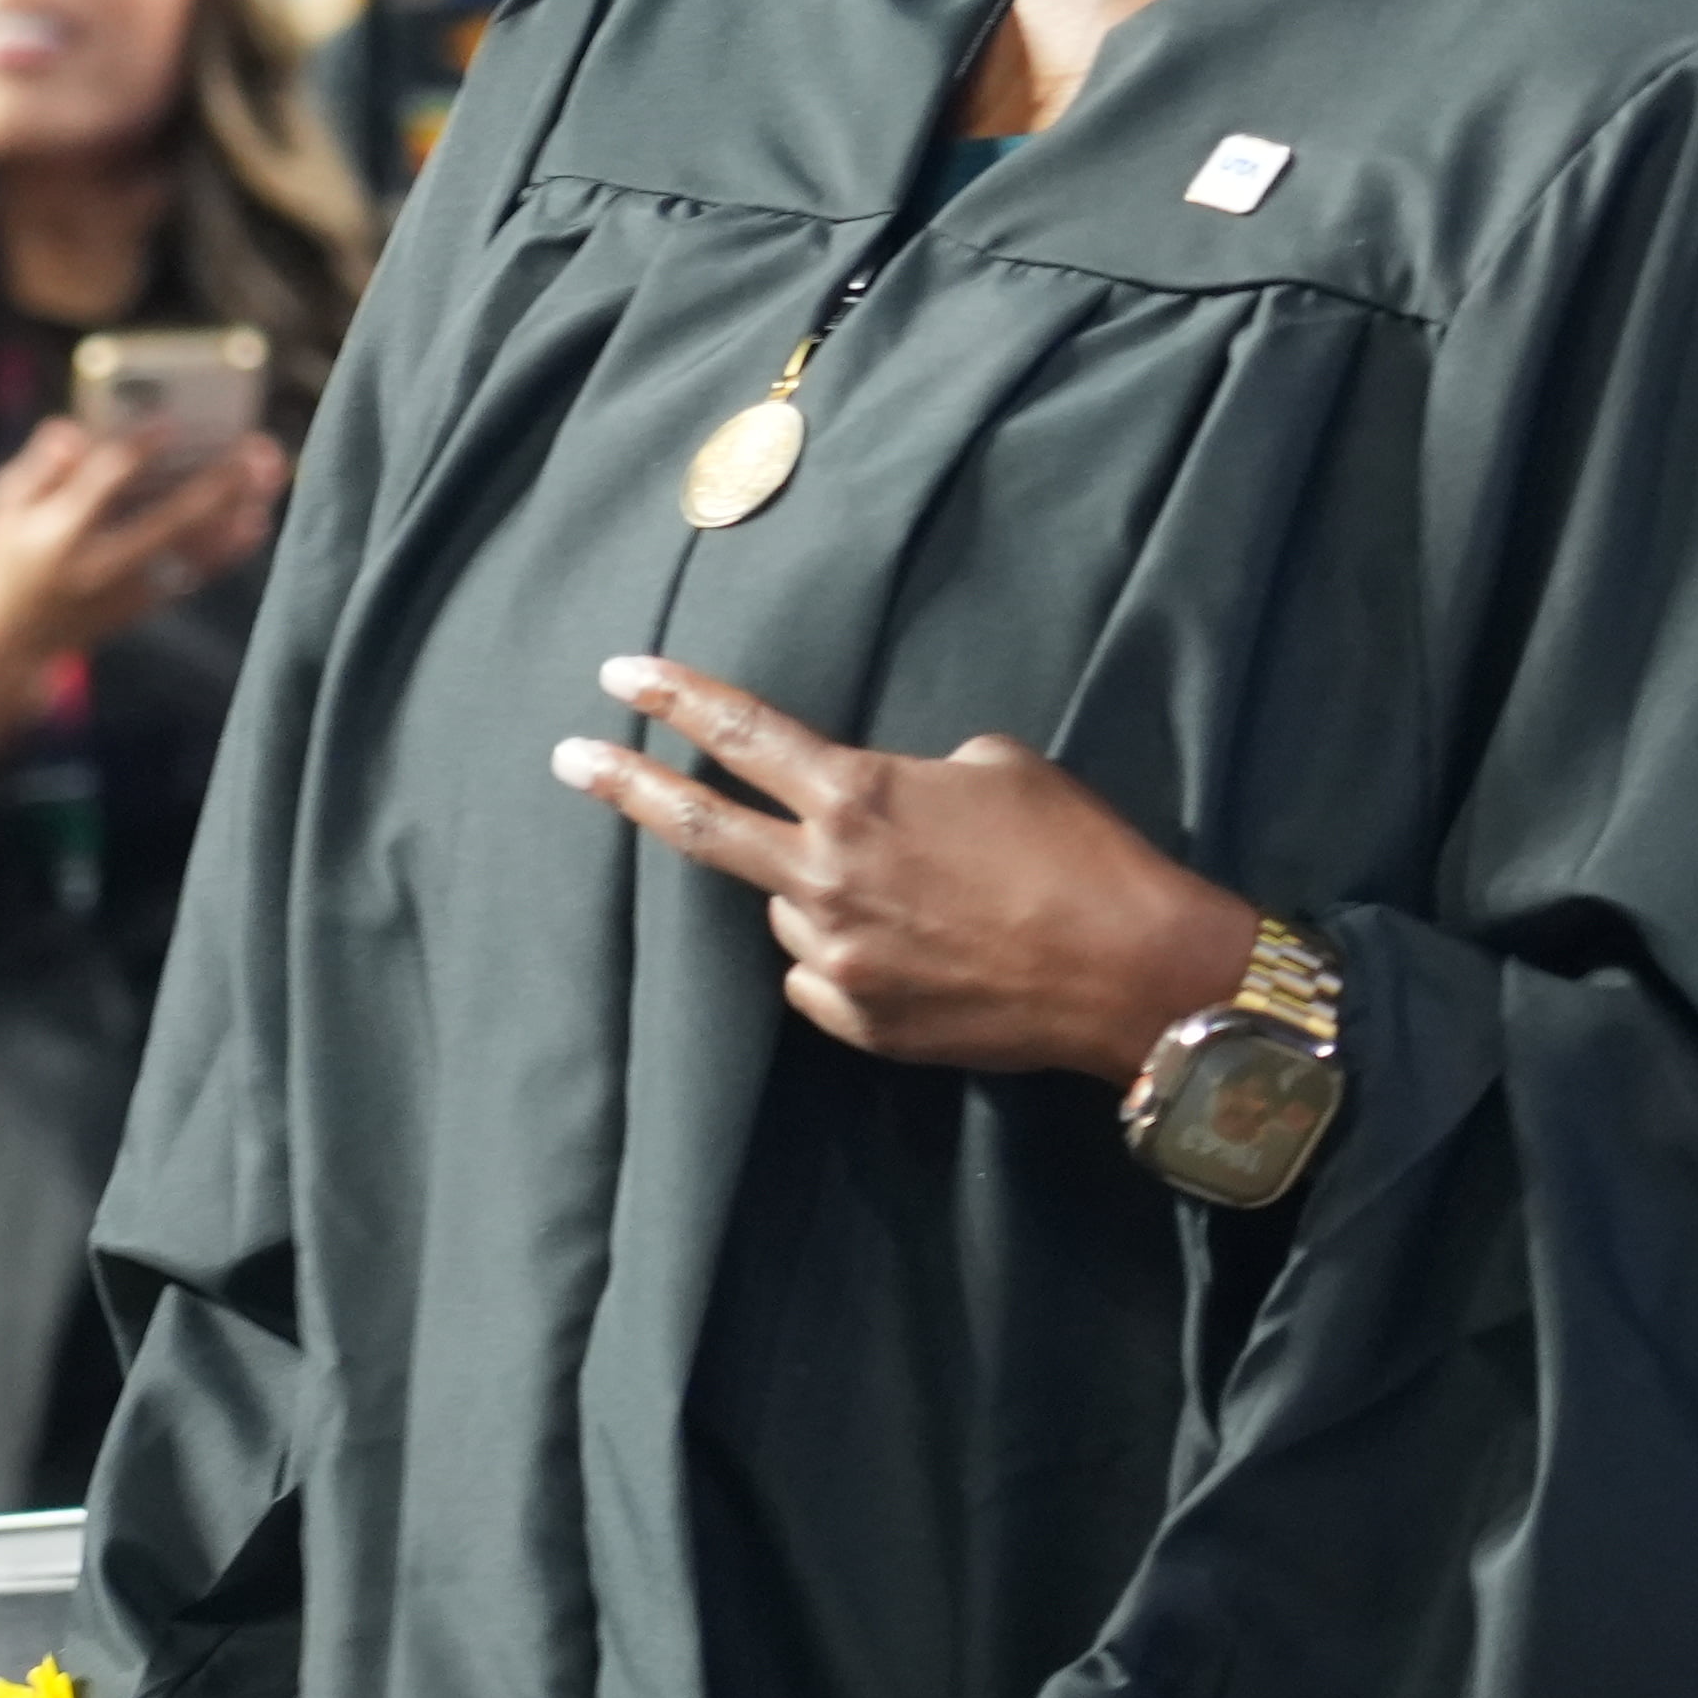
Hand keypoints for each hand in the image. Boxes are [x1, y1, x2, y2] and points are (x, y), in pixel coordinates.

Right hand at [0, 420, 289, 750]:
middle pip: (169, 521)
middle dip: (216, 484)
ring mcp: (127, 592)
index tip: (172, 420)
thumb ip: (40, 466)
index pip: (103, 485)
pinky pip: (196, 575)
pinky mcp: (144, 607)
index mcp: (57, 534)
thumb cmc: (6, 559)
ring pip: (195, 551)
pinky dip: (229, 548)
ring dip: (237, 512)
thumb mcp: (3, 507)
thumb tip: (76, 430)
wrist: (7, 647)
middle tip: (254, 448)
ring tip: (270, 474)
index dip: (138, 451)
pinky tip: (257, 518)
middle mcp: (99, 566)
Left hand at [552, 654, 1256, 1086]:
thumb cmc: (1077, 851)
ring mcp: (834, 959)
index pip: (740, 733)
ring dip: (824, 893)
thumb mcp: (999, 770)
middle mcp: (826, 876)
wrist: (1129, 971)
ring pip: (791, 910)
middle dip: (627, 788)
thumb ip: (913, 780)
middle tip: (568, 760)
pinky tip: (921, 957)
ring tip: (923, 901)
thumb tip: (885, 810)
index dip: (675, 698)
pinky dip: (850, 959)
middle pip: (700, 828)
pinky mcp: (859, 1023)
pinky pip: (823, 977)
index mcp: (858, 795)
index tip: (618, 675)